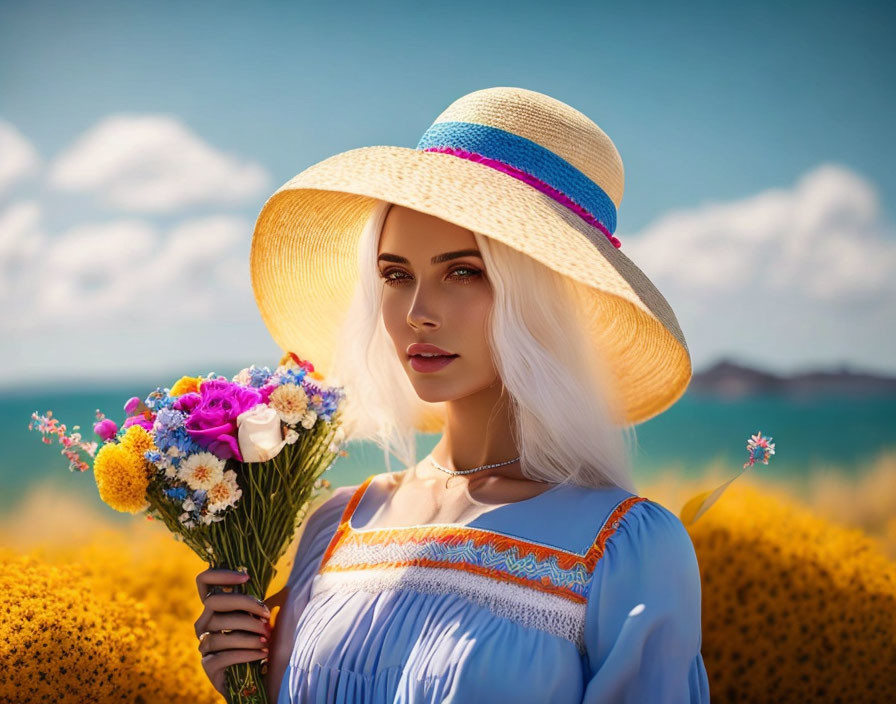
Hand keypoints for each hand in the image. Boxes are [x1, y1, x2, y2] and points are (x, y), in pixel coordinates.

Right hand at [194, 568, 271, 695]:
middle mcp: (205, 622)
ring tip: (267, 639)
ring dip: (248, 634)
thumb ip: (264, 594)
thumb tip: (284, 577)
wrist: (265, 675)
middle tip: (267, 615)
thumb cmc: (266, 638)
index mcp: (216, 606)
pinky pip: (222, 656)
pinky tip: (261, 654)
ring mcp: (204, 644)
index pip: (204, 581)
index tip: (246, 578)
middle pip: (214, 602)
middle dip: (244, 605)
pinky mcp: (209, 666)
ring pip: (219, 632)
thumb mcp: (266, 613)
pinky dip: (245, 654)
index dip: (220, 574)